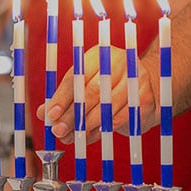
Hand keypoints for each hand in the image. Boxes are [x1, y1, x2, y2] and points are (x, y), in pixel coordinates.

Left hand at [38, 45, 157, 143]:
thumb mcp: (85, 84)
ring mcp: (134, 80)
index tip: (51, 114)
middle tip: (58, 130)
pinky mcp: (144, 99)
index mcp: (99, 54)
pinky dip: (102, 130)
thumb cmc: (109, 85)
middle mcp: (118, 63)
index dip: (61, 97)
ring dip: (85, 125)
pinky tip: (89, 136)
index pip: (76, 76)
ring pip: (105, 107)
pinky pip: (119, 119)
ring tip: (71, 136)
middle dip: (72, 114)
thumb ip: (64, 96)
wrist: (148, 87)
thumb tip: (42, 113)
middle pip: (90, 92)